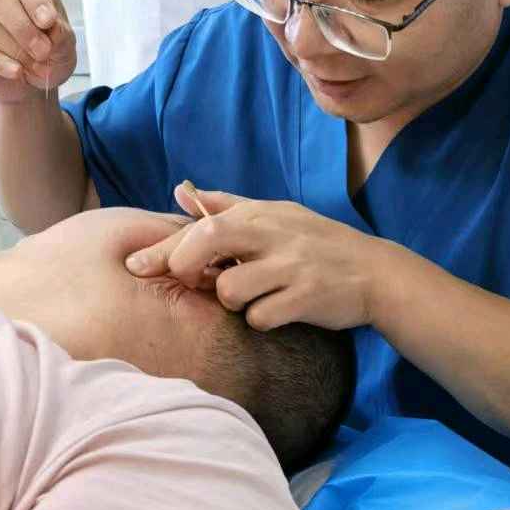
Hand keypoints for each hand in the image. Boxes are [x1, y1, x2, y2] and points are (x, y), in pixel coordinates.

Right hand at [0, 0, 76, 103]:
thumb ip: (61, 33)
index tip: (49, 22)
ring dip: (12, 47)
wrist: (29, 76)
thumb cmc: (46, 47)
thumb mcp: (64, 42)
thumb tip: (53, 28)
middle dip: (21, 26)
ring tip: (33, 64)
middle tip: (43, 50)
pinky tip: (16, 71)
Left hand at [125, 185, 386, 330]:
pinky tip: (278, 311)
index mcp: (260, 214)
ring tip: (253, 296)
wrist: (375, 273)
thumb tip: (181, 189)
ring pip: (229, 289)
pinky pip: (260, 317)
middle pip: (207, 241)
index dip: (163, 247)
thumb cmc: (316, 245)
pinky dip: (262, 320)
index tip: (135, 265)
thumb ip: (227, 205)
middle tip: (193, 282)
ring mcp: (290, 265)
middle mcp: (273, 234)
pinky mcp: (306, 297)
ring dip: (232, 300)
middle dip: (185, 266)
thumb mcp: (275, 215)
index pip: (200, 223)